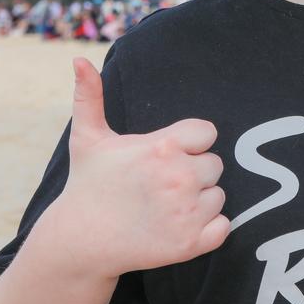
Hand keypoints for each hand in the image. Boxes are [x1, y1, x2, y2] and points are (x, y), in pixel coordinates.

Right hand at [54, 57, 229, 279]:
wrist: (80, 242)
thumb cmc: (89, 185)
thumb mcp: (88, 138)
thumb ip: (90, 95)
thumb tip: (79, 59)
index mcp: (163, 147)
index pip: (207, 133)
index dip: (191, 144)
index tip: (169, 155)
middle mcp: (180, 177)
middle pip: (215, 165)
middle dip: (194, 172)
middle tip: (163, 184)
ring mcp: (187, 213)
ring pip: (218, 196)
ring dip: (200, 201)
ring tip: (166, 206)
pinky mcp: (191, 244)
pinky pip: (224, 227)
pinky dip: (209, 228)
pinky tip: (180, 225)